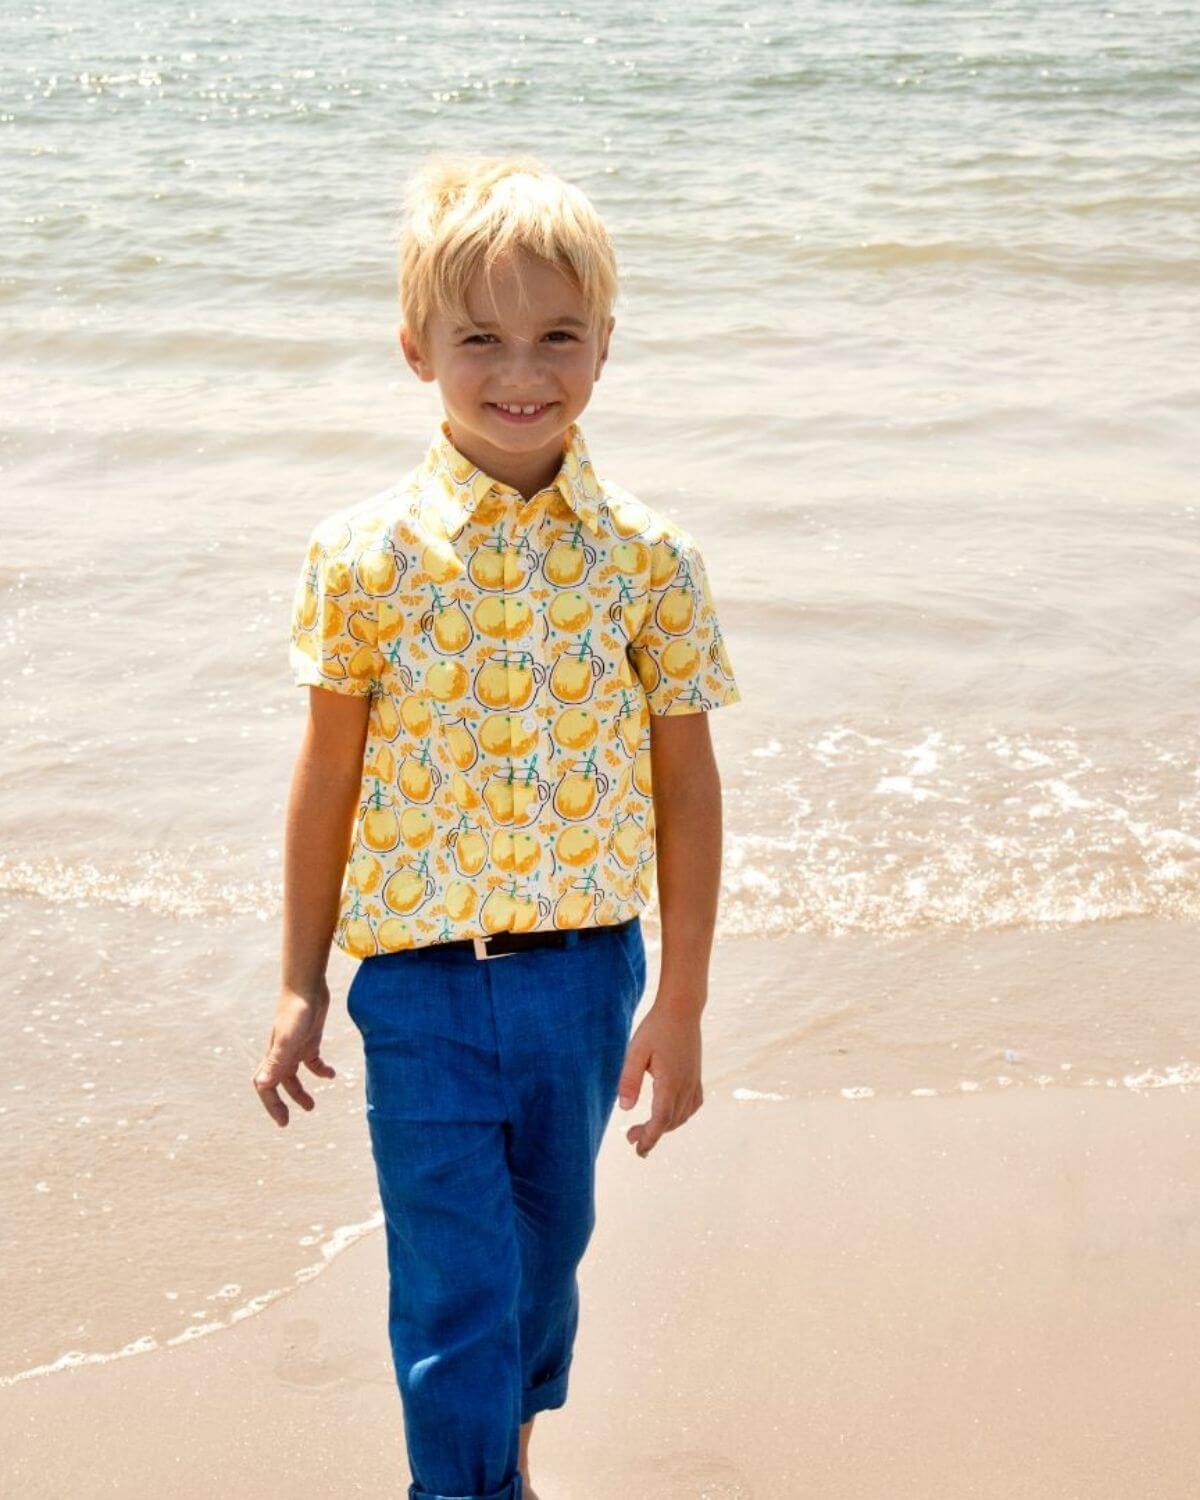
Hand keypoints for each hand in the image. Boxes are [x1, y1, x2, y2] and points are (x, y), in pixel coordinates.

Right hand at [253, 980, 336, 1126]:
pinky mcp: (309, 1038)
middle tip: (289, 1120)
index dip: (272, 1105)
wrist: (307, 986)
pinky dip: (320, 1069)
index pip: (265, 1086)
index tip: (283, 1121)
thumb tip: (260, 1085)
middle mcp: (282, 1053)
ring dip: (300, 1091)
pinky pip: (312, 1060)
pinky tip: (331, 1075)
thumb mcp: (288, 1040)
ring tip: (311, 1106)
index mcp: (274, 1056)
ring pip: (293, 1074)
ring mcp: (295, 1046)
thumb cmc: (297, 1011)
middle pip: (277, 1083)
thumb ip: (276, 1062)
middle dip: (281, 1102)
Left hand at [616, 1000, 703, 1157]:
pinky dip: (680, 1116)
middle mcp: (686, 1086)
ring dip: (665, 1126)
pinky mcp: (696, 1076)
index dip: (650, 1138)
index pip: (661, 1120)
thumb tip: (624, 1108)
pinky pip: (692, 1105)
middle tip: (631, 1138)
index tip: (638, 1149)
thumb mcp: (636, 1051)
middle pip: (670, 1121)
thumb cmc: (656, 1028)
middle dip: (652, 1134)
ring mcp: (694, 1082)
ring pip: (682, 1116)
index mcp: (670, 1082)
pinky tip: (670, 1115)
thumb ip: (629, 1080)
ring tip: (645, 1129)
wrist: (682, 1010)